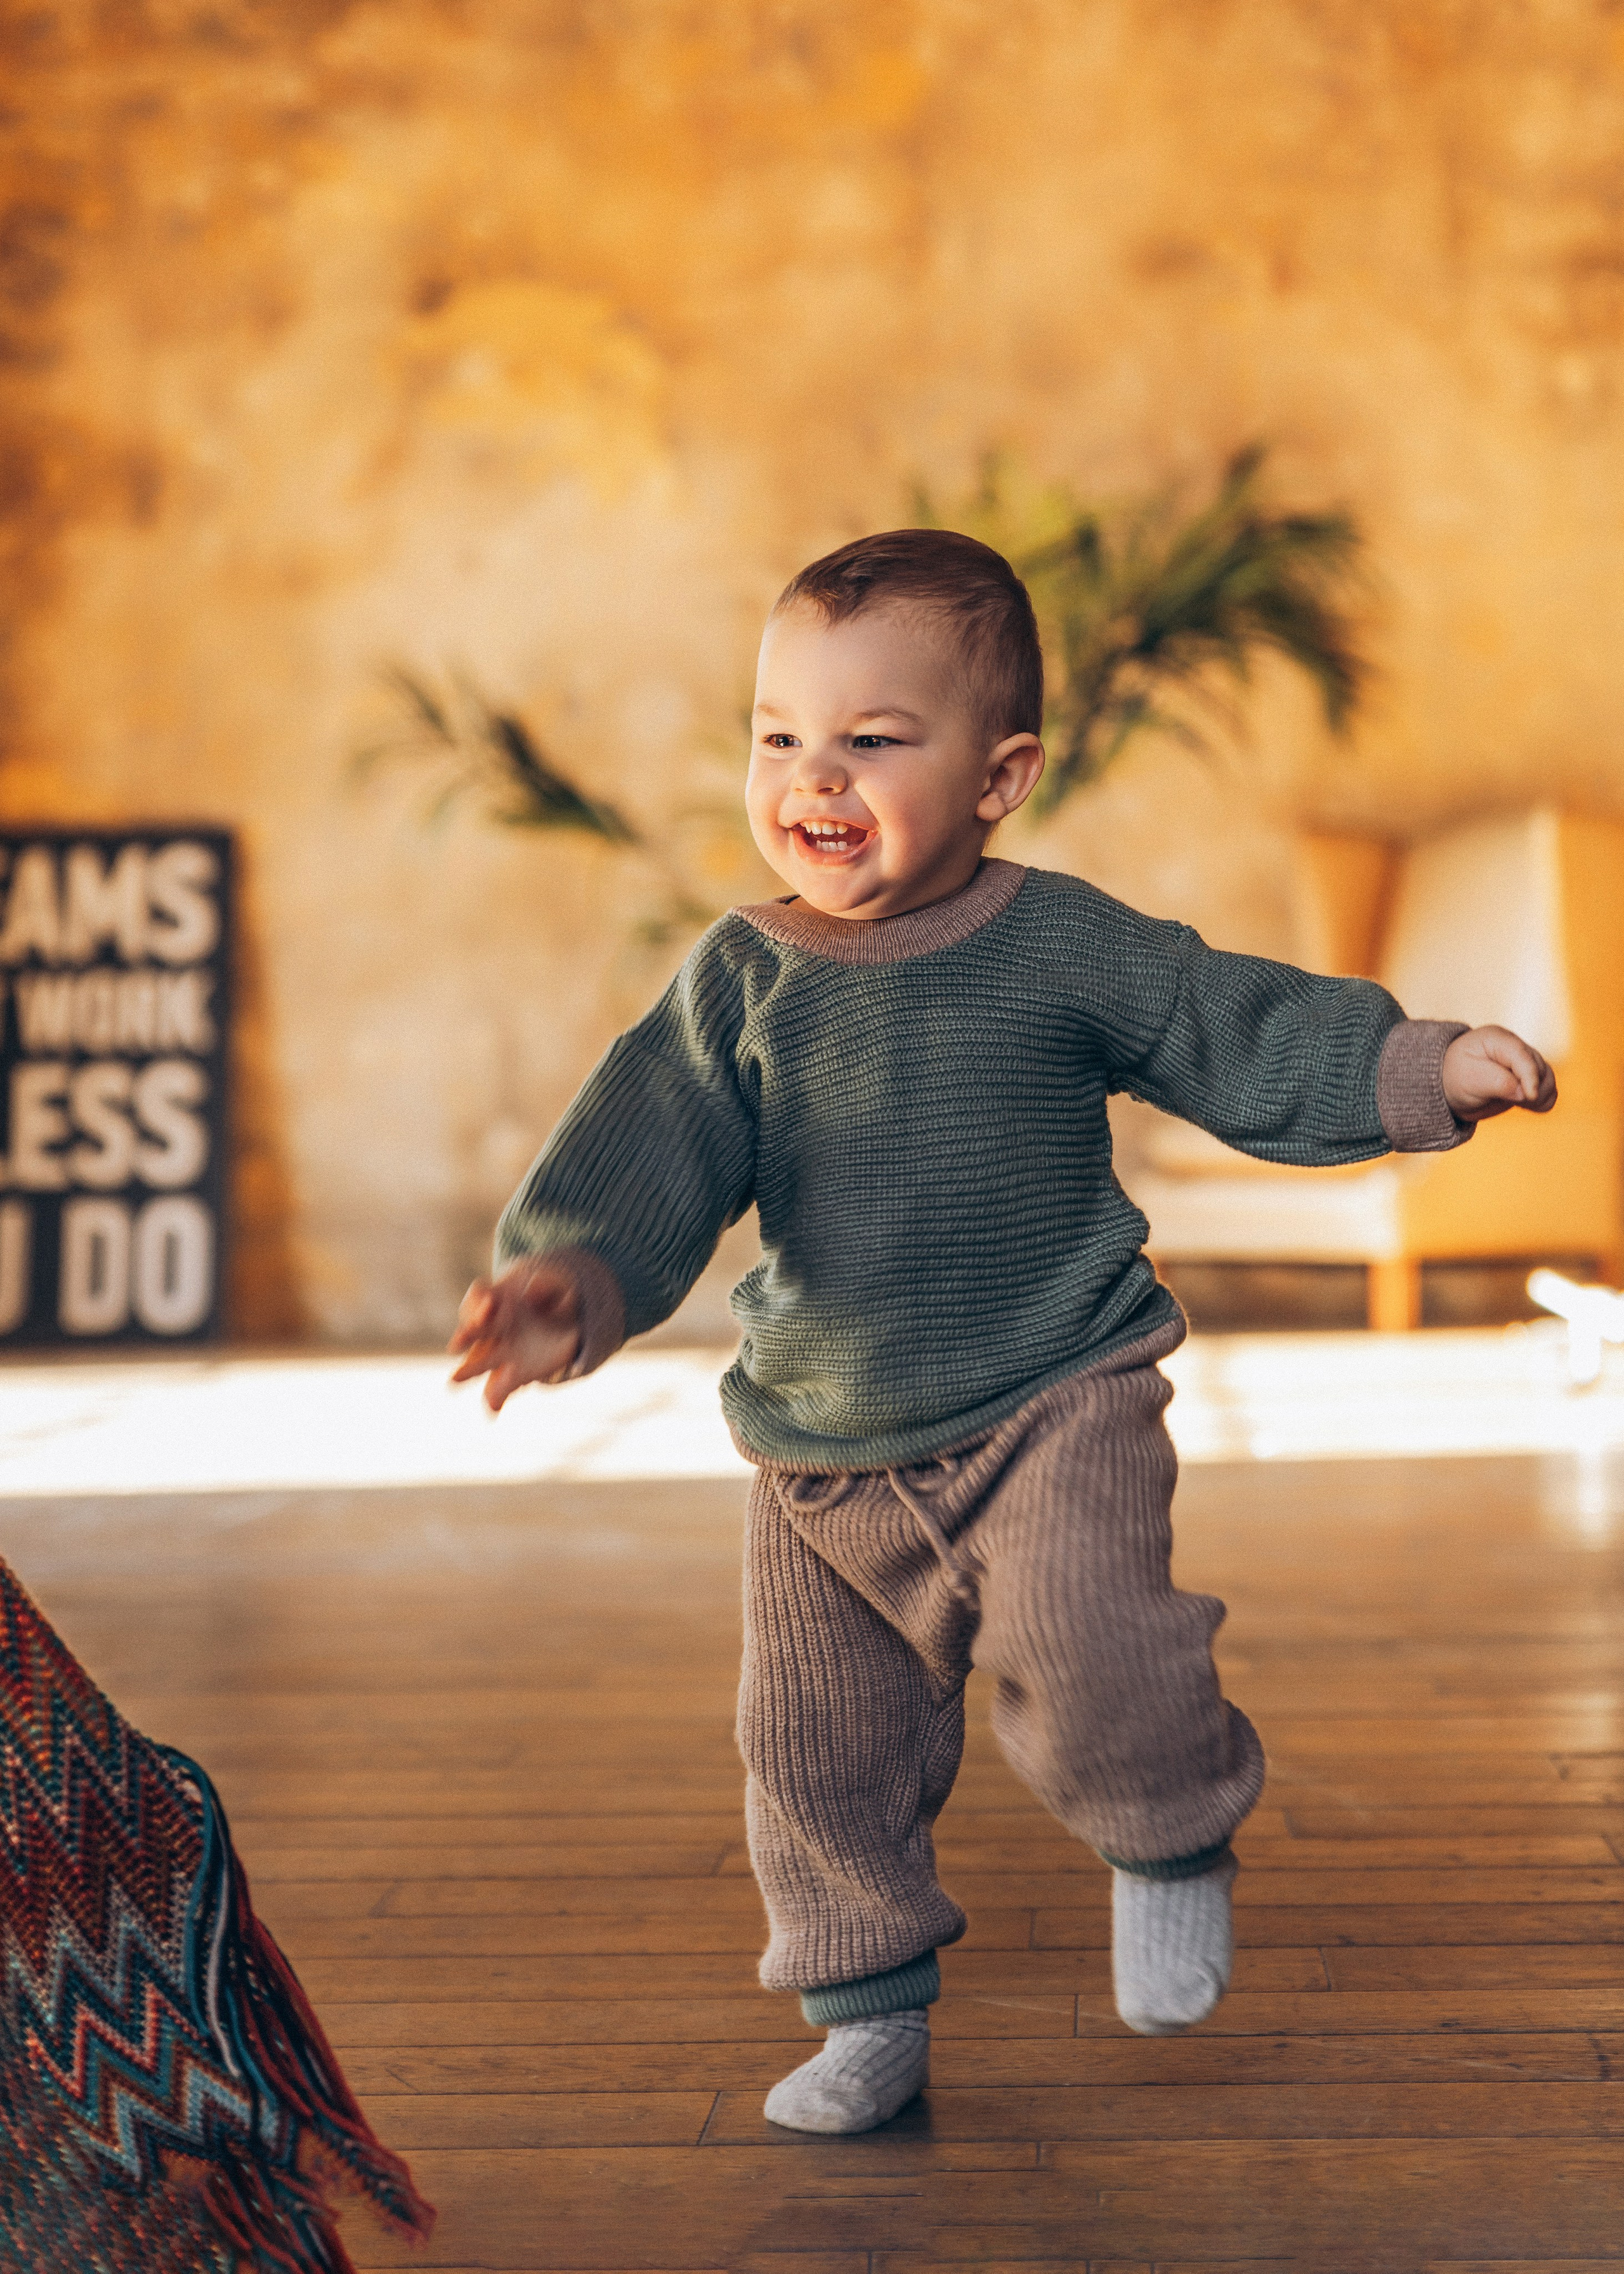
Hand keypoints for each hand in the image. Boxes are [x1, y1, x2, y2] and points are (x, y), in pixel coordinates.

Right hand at [448, 1258, 581, 1412]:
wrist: (565, 1320)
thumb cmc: (555, 1296)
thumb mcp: (557, 1287)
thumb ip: (545, 1288)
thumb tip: (529, 1295)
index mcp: (500, 1300)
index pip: (479, 1297)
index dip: (481, 1301)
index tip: (490, 1303)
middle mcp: (493, 1327)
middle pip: (473, 1330)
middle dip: (465, 1335)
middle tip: (455, 1346)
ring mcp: (501, 1352)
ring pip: (479, 1362)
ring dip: (468, 1371)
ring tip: (453, 1381)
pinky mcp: (515, 1373)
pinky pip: (500, 1386)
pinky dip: (496, 1396)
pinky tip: (493, 1409)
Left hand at [1441, 1024, 1557, 1122]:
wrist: (1450, 1086)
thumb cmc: (1456, 1077)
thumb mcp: (1469, 1079)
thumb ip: (1498, 1083)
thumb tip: (1524, 1092)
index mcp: (1498, 1039)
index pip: (1523, 1055)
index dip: (1530, 1076)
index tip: (1529, 1097)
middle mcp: (1515, 1046)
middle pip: (1539, 1067)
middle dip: (1533, 1088)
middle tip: (1515, 1102)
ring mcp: (1524, 1062)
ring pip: (1548, 1078)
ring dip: (1541, 1095)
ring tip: (1520, 1104)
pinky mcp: (1529, 1077)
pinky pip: (1548, 1089)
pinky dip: (1543, 1099)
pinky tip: (1526, 1105)